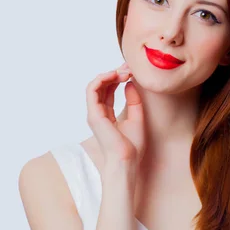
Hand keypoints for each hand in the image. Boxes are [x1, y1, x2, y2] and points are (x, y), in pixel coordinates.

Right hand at [85, 62, 145, 182]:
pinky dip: (102, 79)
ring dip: (108, 74)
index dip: (118, 78)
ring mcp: (94, 114)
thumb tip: (130, 83)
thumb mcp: (137, 117)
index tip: (132, 72)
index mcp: (107, 115)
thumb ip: (133, 100)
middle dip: (114, 73)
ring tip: (123, 71)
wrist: (127, 161)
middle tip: (129, 67)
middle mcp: (98, 113)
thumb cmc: (132, 146)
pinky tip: (115, 75)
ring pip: (94, 85)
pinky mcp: (94, 115)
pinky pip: (92, 90)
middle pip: (101, 86)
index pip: (108, 91)